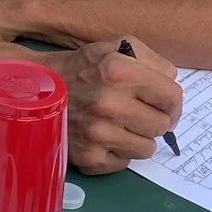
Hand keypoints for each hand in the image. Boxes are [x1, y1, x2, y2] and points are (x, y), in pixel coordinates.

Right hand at [58, 35, 183, 173]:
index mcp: (119, 71)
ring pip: (148, 148)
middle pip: (163, 125)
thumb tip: (173, 85)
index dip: (173, 102)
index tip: (165, 104)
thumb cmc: (83, 68)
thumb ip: (152, 61)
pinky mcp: (89, 157)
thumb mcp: (116, 48)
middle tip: (139, 113)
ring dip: (139, 138)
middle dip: (155, 119)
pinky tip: (105, 138)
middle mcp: (108, 103)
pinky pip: (125, 163)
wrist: (38, 91)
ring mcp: (97, 134)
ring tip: (121, 125)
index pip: (172, 97)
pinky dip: (119, 152)